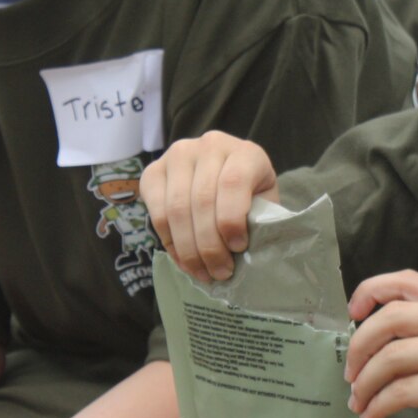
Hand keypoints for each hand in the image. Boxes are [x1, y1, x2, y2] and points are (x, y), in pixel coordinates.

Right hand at [140, 132, 277, 280]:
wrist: (227, 175)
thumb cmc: (250, 196)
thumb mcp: (264, 204)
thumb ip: (259, 221)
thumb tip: (248, 256)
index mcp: (245, 152)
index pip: (232, 183)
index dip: (232, 220)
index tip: (238, 248)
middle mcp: (209, 145)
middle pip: (201, 201)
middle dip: (209, 245)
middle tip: (219, 272)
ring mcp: (177, 155)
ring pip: (176, 209)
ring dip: (188, 249)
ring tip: (203, 272)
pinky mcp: (153, 172)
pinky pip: (156, 213)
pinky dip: (170, 243)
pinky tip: (184, 260)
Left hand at [343, 270, 417, 417]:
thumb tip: (384, 341)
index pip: (407, 281)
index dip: (371, 291)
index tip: (352, 314)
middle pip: (390, 318)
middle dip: (359, 346)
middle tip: (350, 373)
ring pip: (391, 357)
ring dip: (365, 383)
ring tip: (359, 402)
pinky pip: (402, 391)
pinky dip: (379, 405)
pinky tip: (374, 416)